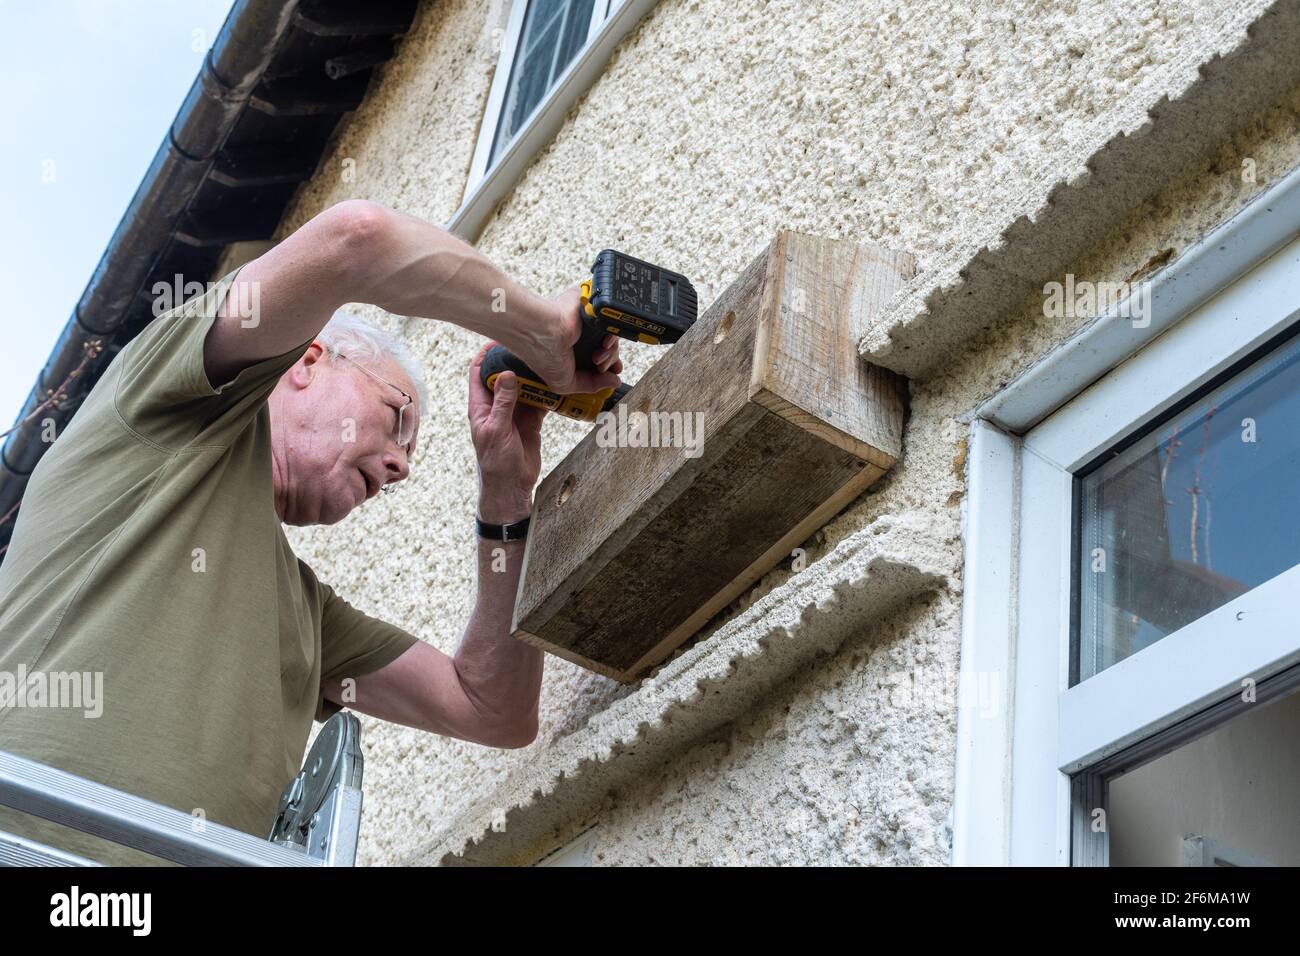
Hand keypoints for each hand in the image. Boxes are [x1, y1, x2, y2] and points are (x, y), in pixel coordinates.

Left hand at [468, 342, 544, 522]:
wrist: (512, 487)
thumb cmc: (496, 463)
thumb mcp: (497, 430)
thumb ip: (503, 402)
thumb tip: (507, 374)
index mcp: (481, 406)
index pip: (479, 372)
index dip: (486, 354)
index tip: (499, 337)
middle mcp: (497, 405)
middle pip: (505, 374)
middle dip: (515, 359)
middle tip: (532, 344)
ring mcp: (515, 411)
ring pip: (525, 385)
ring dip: (535, 375)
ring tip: (548, 360)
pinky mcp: (531, 420)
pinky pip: (540, 400)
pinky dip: (548, 392)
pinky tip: (558, 382)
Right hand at [514, 286, 623, 394]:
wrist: (541, 332)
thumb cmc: (540, 353)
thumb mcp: (564, 383)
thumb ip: (590, 385)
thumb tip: (614, 382)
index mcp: (574, 353)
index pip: (601, 362)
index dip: (609, 369)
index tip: (610, 375)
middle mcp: (582, 339)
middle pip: (610, 352)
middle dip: (609, 362)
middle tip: (600, 367)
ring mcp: (588, 324)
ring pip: (613, 338)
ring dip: (610, 352)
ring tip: (597, 356)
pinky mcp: (593, 309)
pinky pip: (612, 322)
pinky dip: (613, 335)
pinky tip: (603, 343)